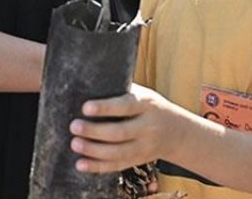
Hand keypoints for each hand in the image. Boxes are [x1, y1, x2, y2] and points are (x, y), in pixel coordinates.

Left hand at [70, 84, 188, 172]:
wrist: (177, 133)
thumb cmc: (151, 108)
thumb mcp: (144, 95)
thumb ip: (122, 92)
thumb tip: (89, 84)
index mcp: (147, 105)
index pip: (125, 106)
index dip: (105, 108)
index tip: (85, 107)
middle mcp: (147, 127)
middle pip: (120, 132)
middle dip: (94, 131)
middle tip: (74, 126)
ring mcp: (144, 147)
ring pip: (117, 152)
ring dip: (93, 150)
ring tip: (75, 143)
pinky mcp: (137, 160)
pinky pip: (116, 165)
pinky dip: (97, 166)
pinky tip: (80, 164)